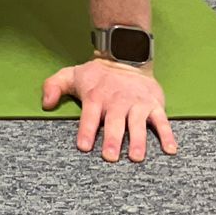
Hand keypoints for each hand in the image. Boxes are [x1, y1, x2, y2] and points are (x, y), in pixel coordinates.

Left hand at [41, 58, 177, 162]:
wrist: (125, 57)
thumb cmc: (96, 75)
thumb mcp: (71, 75)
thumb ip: (53, 86)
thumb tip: (45, 103)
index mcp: (96, 97)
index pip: (90, 115)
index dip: (86, 130)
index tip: (84, 146)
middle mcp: (116, 101)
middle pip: (114, 122)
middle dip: (112, 140)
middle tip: (110, 157)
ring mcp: (136, 103)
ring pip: (137, 123)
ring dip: (138, 140)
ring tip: (136, 157)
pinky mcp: (153, 104)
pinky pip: (162, 120)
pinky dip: (167, 134)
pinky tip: (170, 150)